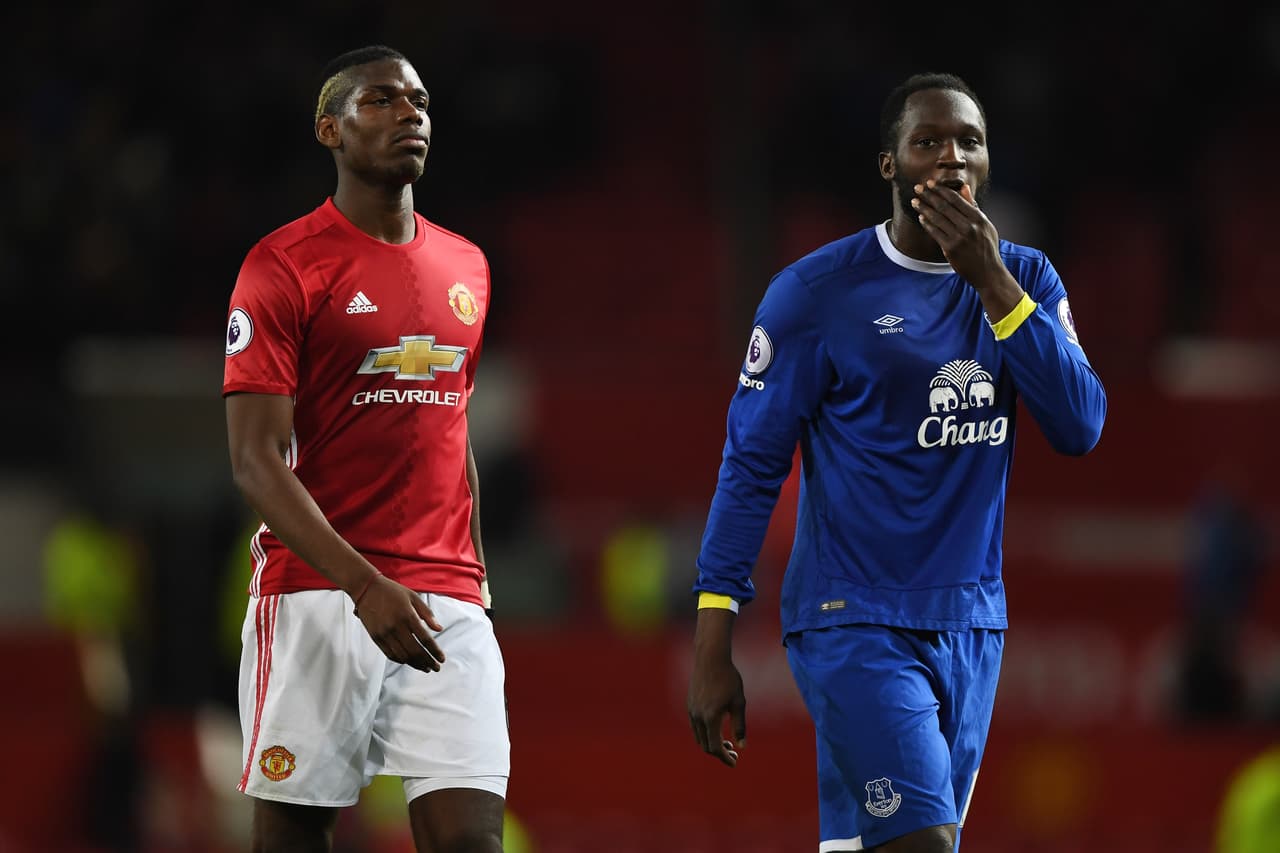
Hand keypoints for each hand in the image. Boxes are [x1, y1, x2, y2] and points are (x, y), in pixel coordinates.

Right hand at [352, 575, 446, 672]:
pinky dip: (401, 660)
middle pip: (415, 651)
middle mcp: (396, 627)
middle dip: (428, 662)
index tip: (442, 659)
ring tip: (425, 667)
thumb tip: (439, 629)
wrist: (366, 589)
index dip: (435, 651)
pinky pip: (390, 654)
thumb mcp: (413, 597)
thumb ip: (427, 613)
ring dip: (416, 664)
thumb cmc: (392, 591)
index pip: (425, 639)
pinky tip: (409, 662)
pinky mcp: (376, 637)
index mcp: (408, 616)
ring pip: (403, 656)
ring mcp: (384, 633)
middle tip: (436, 668)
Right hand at [687, 653, 746, 767]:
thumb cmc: (729, 679)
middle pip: (705, 745)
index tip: (734, 762)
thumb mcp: (738, 702)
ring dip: (712, 743)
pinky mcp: (690, 704)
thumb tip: (742, 747)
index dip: (724, 758)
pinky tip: (717, 728)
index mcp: (710, 717)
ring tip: (728, 743)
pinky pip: (696, 726)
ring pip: (699, 736)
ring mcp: (691, 710)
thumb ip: (739, 726)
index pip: (715, 747)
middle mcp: (698, 716)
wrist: (710, 658)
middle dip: (719, 752)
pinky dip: (706, 733)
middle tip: (734, 753)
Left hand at [911, 180, 1003, 288]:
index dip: (941, 190)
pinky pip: (935, 233)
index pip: (956, 199)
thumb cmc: (986, 246)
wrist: (988, 272)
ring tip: (915, 201)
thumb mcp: (985, 224)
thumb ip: (973, 206)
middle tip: (918, 188)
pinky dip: (927, 224)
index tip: (930, 183)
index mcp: (978, 218)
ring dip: (924, 208)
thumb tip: (963, 187)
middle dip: (929, 196)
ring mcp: (959, 238)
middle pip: (944, 207)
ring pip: (937, 219)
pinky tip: (921, 217)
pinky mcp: (950, 249)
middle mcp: (969, 226)